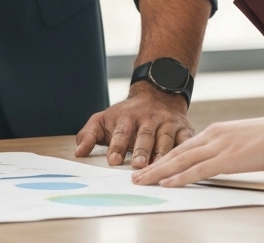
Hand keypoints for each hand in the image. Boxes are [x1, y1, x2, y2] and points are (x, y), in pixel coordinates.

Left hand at [74, 82, 193, 167]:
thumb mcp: (103, 119)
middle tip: (138, 166)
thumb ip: (88, 135)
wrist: (157, 95)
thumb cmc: (126, 115)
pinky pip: (186, 139)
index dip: (117, 147)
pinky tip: (185, 160)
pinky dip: (186, 148)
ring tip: (159, 168)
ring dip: (162, 154)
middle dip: (141, 151)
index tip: (113, 161)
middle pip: (144, 137)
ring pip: (165, 139)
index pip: (121, 133)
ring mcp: (167, 123)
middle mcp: (148, 119)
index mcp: (127, 118)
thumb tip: (77, 153)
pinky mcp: (183, 128)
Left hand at [131, 111, 263, 187]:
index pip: (183, 147)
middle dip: (153, 165)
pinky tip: (167, 184)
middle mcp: (213, 136)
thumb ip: (228, 151)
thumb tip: (219, 163)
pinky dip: (181, 177)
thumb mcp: (245, 143)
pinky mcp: (229, 158)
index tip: (148, 166)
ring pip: (182, 161)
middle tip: (134, 176)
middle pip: (176, 153)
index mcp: (217, 132)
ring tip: (141, 181)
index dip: (163, 157)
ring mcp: (220, 146)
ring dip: (159, 172)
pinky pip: (199, 170)